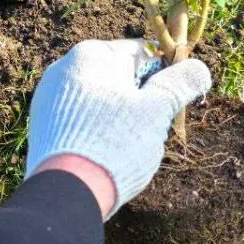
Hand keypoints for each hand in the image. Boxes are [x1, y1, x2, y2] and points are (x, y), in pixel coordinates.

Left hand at [25, 39, 211, 214]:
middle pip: (120, 77)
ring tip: (128, 146)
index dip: (165, 77)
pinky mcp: (43, 124)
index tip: (173, 102)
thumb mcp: (157, 110)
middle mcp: (64, 67)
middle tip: (152, 130)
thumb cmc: (115, 143)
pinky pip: (83, 119)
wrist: (67, 191)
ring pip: (102, 100)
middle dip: (141, 100)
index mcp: (91, 54)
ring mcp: (50, 96)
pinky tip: (106, 153)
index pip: (142, 53)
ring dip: (122, 117)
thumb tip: (199, 68)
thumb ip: (180, 83)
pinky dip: (99, 130)